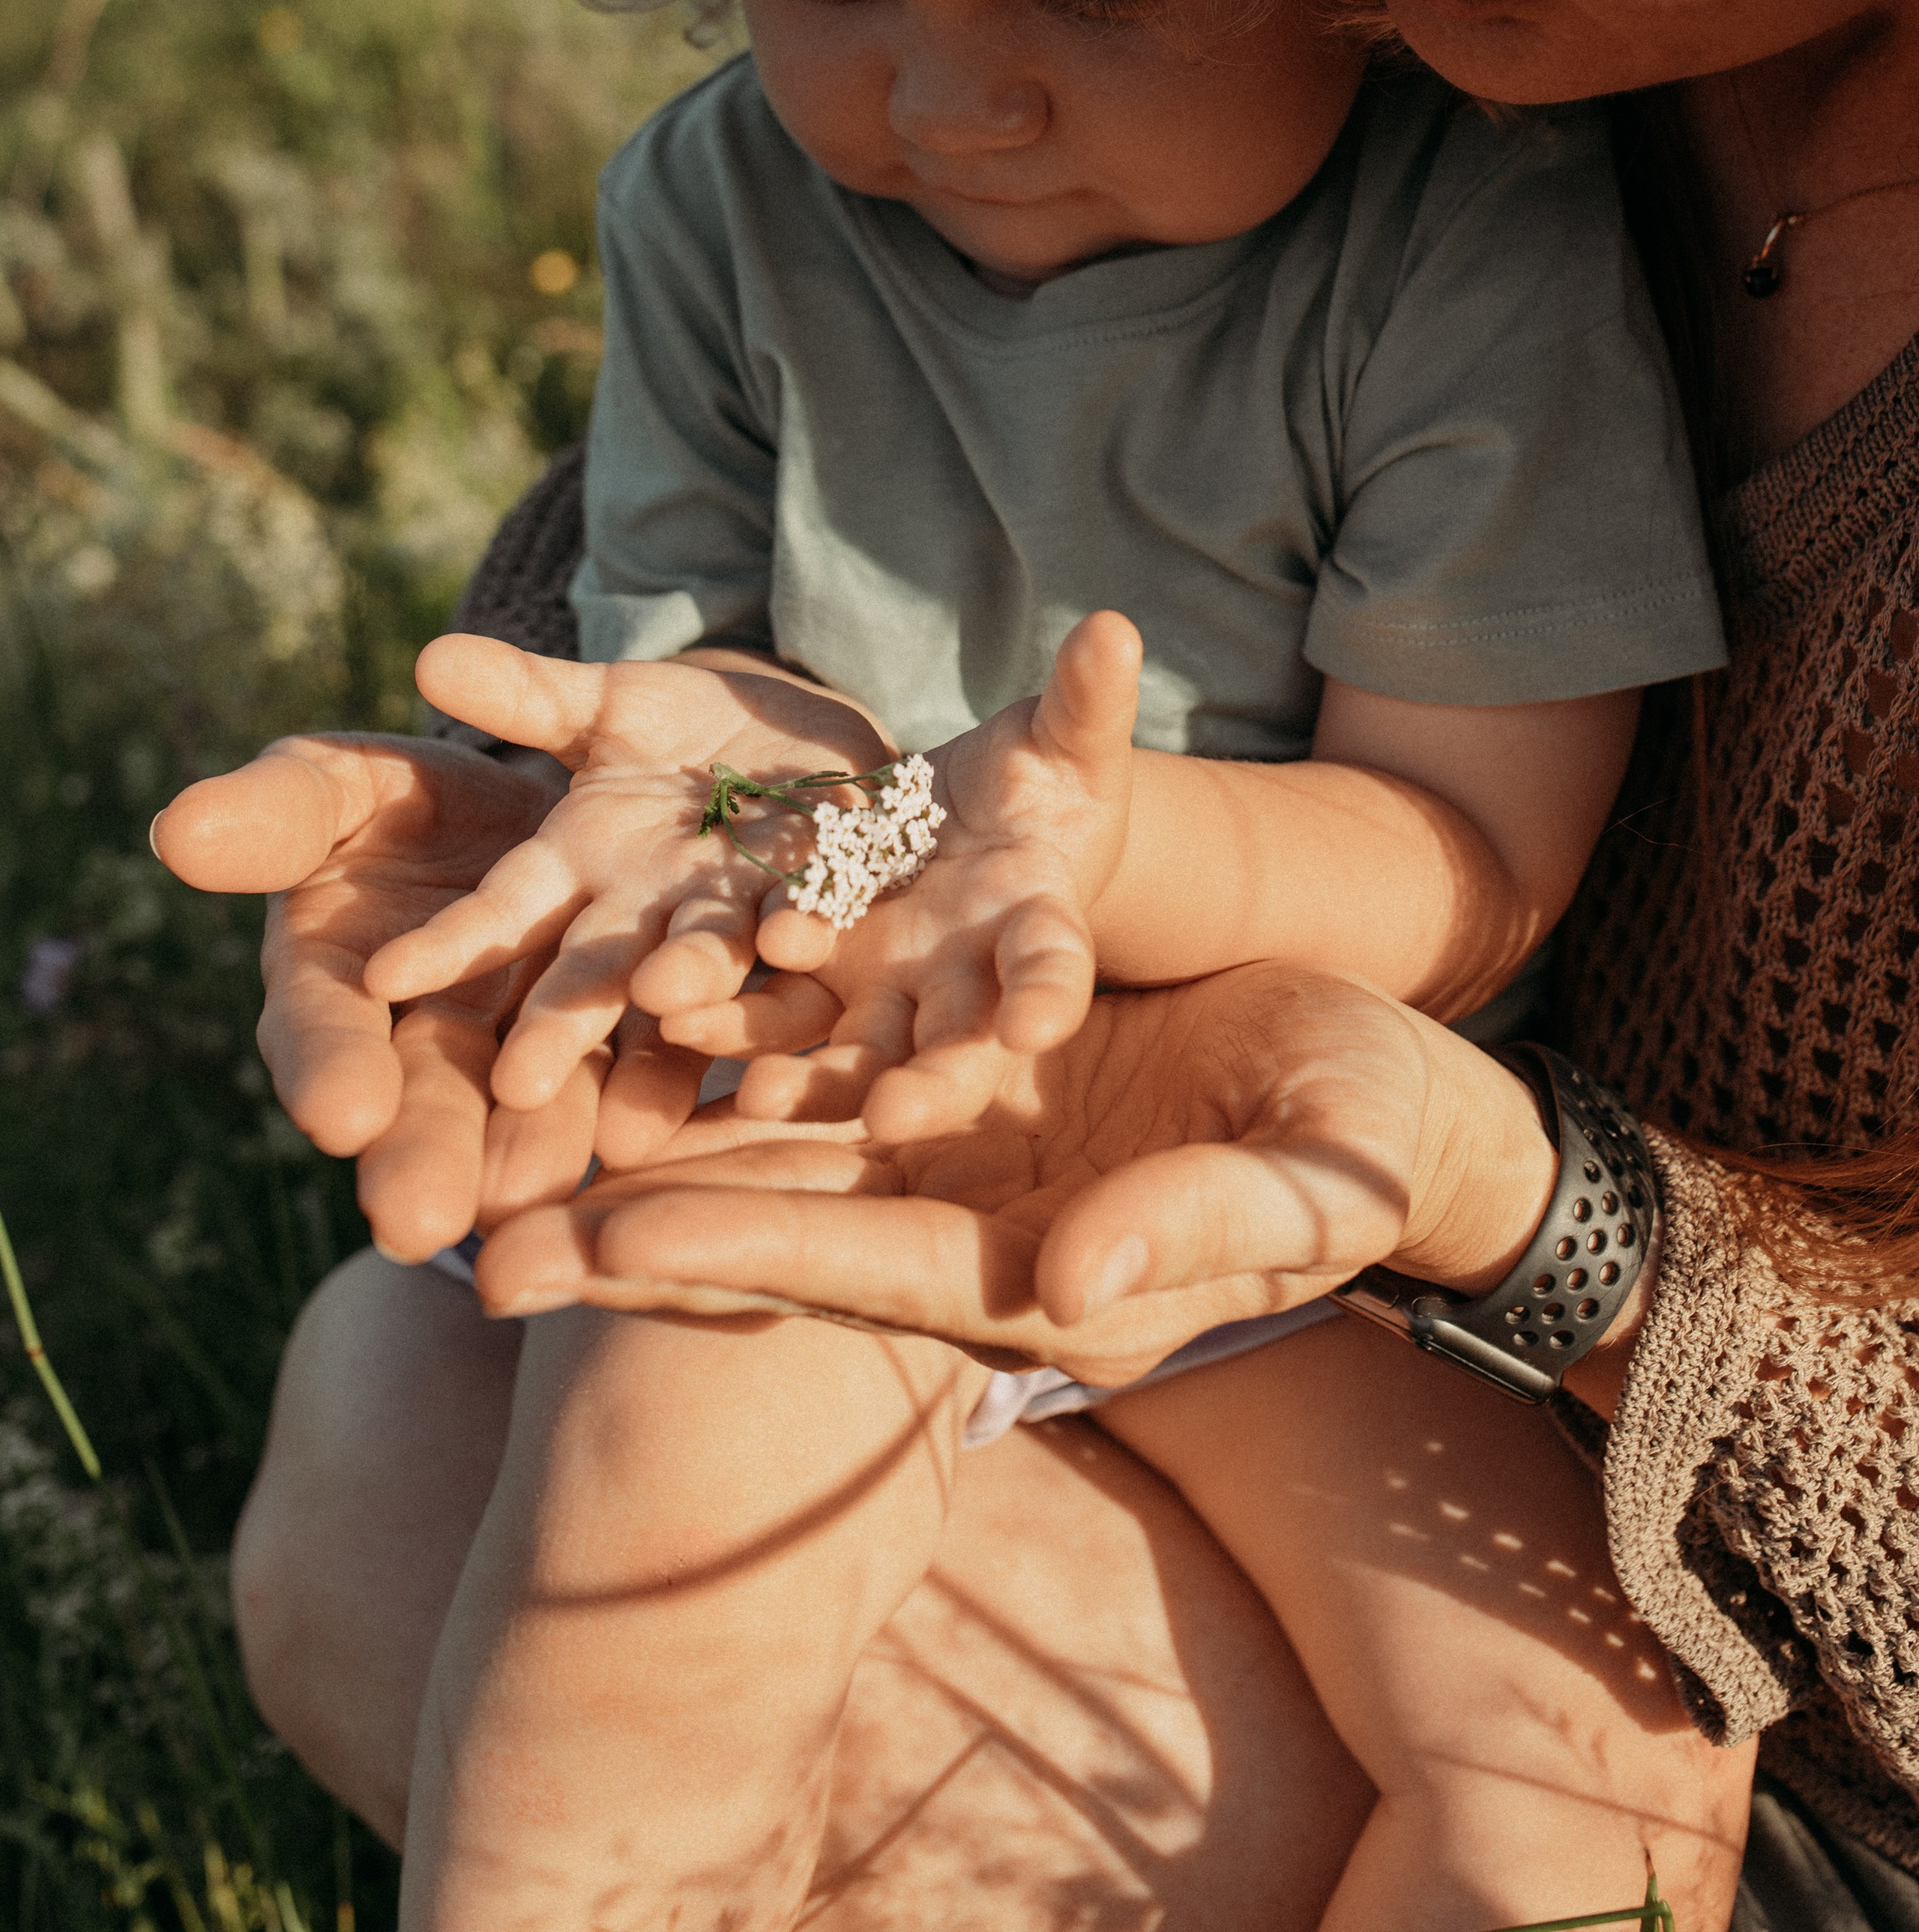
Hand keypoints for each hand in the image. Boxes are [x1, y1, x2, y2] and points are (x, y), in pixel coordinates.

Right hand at [152, 732, 639, 1258]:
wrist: (524, 807)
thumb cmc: (396, 804)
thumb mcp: (336, 790)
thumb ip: (277, 817)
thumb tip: (178, 830)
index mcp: (337, 982)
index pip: (320, 1032)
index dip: (327, 1070)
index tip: (339, 1115)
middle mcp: (428, 1036)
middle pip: (424, 1103)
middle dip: (422, 1158)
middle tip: (421, 1224)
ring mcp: (528, 1044)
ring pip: (530, 1109)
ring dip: (531, 1155)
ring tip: (534, 1196)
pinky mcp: (623, 1032)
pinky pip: (635, 1071)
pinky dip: (643, 1101)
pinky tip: (651, 1135)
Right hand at [367, 637, 893, 1118]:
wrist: (812, 742)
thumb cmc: (691, 732)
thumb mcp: (611, 702)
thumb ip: (529, 693)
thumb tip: (431, 657)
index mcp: (581, 867)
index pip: (505, 912)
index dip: (451, 944)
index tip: (386, 979)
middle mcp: (649, 909)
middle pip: (596, 971)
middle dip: (559, 1025)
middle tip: (517, 1089)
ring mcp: (735, 912)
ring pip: (706, 957)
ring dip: (689, 980)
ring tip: (661, 998)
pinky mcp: (821, 901)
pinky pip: (810, 927)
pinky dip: (801, 935)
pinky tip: (794, 941)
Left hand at [468, 967, 1561, 1392]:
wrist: (1385, 1079)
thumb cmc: (1362, 1139)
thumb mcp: (1303, 1185)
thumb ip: (1195, 1228)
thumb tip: (1073, 1284)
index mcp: (1041, 1278)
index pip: (857, 1267)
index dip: (725, 1257)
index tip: (591, 1252)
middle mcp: (977, 1222)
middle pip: (780, 1221)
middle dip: (636, 1229)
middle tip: (476, 1242)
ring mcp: (970, 1145)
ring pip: (787, 1130)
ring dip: (664, 1124)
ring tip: (518, 1117)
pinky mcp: (976, 1065)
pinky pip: (842, 1047)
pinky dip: (749, 1030)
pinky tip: (648, 1001)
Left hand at [675, 612, 1141, 1142]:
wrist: (977, 817)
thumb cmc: (1044, 779)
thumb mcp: (1065, 737)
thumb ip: (1086, 697)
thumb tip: (1116, 625)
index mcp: (1039, 925)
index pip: (1055, 967)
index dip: (1049, 994)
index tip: (1038, 1023)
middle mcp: (969, 983)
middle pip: (957, 1046)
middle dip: (930, 1083)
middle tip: (893, 1116)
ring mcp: (891, 989)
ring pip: (857, 1047)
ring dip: (812, 1077)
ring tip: (758, 1097)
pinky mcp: (821, 974)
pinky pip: (778, 1008)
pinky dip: (738, 1025)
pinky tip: (680, 1030)